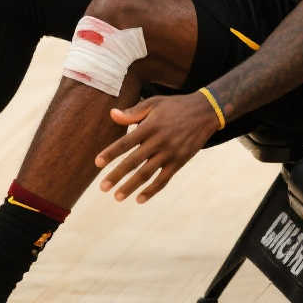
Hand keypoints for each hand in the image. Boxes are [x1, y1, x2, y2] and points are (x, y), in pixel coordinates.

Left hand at [95, 92, 221, 203]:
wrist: (205, 112)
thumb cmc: (175, 106)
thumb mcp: (154, 103)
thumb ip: (133, 112)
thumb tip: (112, 114)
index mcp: (150, 126)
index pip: (126, 142)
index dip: (111, 153)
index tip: (97, 163)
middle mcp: (159, 141)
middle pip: (134, 161)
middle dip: (117, 175)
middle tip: (102, 187)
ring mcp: (170, 153)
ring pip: (147, 173)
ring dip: (131, 186)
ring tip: (117, 197)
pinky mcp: (179, 162)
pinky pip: (164, 179)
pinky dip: (152, 190)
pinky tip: (140, 199)